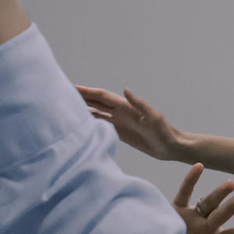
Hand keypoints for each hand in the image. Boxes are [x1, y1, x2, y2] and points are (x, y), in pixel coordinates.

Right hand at [78, 85, 194, 161]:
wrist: (171, 146)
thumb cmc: (166, 132)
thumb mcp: (154, 117)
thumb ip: (140, 104)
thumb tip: (125, 91)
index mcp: (126, 107)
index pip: (102, 97)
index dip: (88, 91)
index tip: (72, 87)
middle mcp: (120, 112)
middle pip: (96, 102)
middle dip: (81, 97)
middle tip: (62, 94)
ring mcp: (119, 122)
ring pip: (97, 113)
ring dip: (83, 110)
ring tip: (67, 109)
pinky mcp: (120, 133)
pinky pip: (102, 126)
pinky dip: (91, 123)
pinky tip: (81, 125)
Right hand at [172, 164, 233, 233]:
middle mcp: (206, 228)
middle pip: (222, 215)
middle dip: (232, 207)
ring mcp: (193, 217)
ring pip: (208, 203)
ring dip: (219, 193)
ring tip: (230, 184)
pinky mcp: (177, 210)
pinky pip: (185, 193)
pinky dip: (191, 180)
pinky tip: (199, 166)